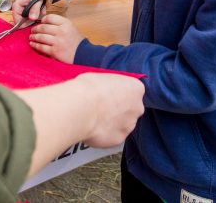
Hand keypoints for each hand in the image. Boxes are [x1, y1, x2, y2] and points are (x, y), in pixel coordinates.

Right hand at [12, 0, 55, 22]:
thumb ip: (34, 8)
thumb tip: (31, 19)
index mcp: (17, 5)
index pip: (16, 20)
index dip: (23, 24)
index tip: (31, 22)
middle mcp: (21, 10)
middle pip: (24, 23)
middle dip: (33, 20)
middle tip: (39, 11)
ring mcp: (28, 12)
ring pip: (32, 22)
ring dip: (38, 17)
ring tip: (41, 7)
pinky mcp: (35, 13)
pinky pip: (38, 19)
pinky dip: (42, 15)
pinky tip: (43, 8)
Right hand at [16, 72, 144, 177]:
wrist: (78, 105)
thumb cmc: (83, 86)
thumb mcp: (95, 75)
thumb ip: (104, 83)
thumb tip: (101, 84)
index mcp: (134, 87)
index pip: (131, 90)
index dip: (117, 93)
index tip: (106, 95)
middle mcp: (137, 107)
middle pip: (128, 109)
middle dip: (115, 110)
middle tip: (96, 107)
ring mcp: (128, 125)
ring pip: (120, 124)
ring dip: (109, 123)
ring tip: (89, 118)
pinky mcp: (117, 139)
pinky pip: (111, 136)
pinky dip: (102, 134)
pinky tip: (89, 128)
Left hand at [29, 14, 83, 63]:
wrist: (84, 55)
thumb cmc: (76, 41)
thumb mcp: (71, 27)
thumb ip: (60, 24)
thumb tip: (45, 22)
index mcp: (66, 23)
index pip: (50, 18)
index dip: (43, 20)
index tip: (40, 22)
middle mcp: (61, 31)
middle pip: (43, 27)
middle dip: (35, 29)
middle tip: (32, 30)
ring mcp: (58, 42)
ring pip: (41, 37)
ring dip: (33, 37)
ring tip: (31, 37)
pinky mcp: (55, 52)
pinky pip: (41, 47)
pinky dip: (35, 45)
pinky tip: (32, 44)